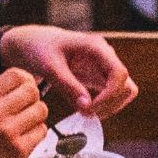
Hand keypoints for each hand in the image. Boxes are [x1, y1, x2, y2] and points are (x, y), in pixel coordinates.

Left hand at [0, 25, 138, 118]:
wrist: (32, 43)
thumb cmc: (39, 49)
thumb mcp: (50, 68)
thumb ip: (69, 87)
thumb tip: (87, 108)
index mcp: (96, 47)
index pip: (119, 74)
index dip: (109, 95)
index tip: (90, 108)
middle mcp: (105, 56)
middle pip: (126, 85)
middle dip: (111, 104)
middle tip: (87, 113)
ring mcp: (104, 66)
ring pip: (123, 92)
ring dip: (110, 106)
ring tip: (85, 113)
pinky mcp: (98, 76)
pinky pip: (111, 94)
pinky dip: (103, 105)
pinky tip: (84, 109)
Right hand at [0, 68, 47, 157]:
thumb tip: (23, 86)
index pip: (16, 74)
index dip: (25, 83)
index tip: (24, 93)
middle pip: (32, 90)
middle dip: (33, 101)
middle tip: (26, 113)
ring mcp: (7, 131)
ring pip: (41, 110)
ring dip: (36, 119)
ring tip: (23, 130)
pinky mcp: (19, 150)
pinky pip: (42, 132)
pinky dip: (36, 137)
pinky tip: (22, 144)